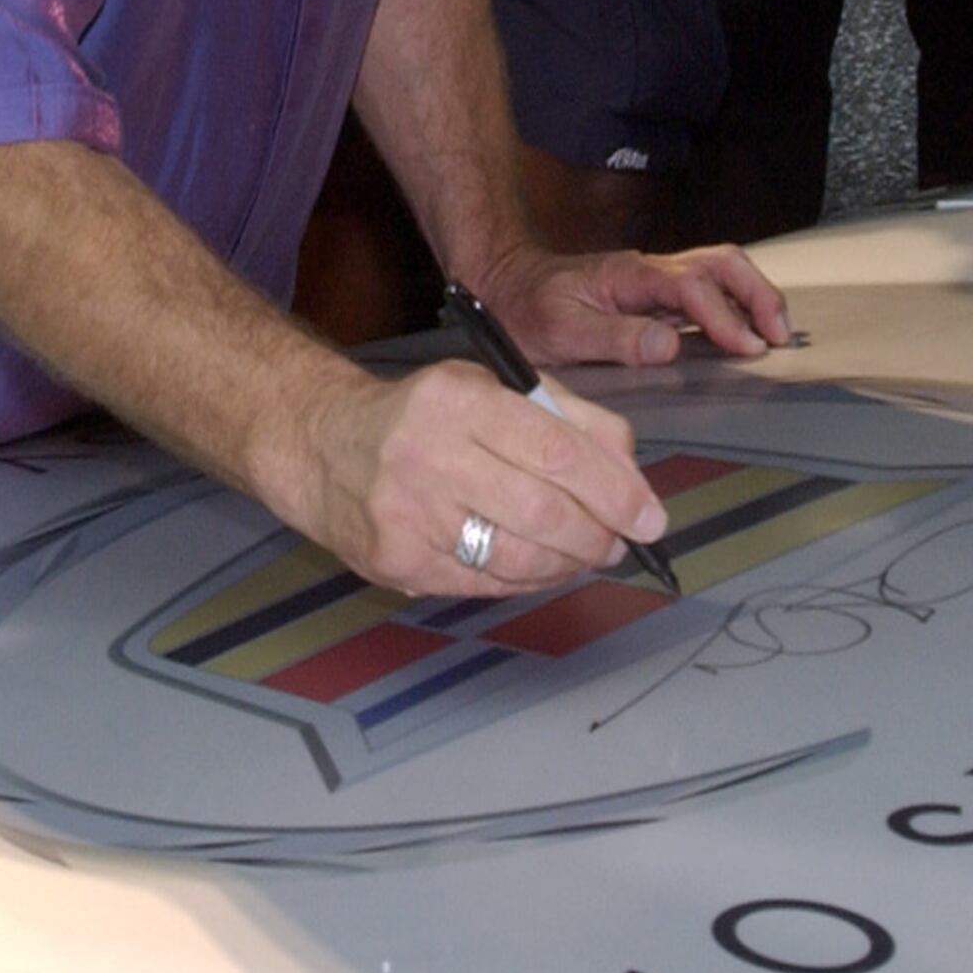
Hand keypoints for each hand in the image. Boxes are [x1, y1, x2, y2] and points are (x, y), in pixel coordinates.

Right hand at [283, 357, 670, 598]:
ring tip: (584, 554)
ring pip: (516, 558)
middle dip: (597, 535)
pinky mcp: (396, 561)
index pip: (556, 450)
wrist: (323, 446)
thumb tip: (629, 473)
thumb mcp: (492, 387)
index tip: (649, 517)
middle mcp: (427, 456)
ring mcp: (407, 516)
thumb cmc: (424, 415)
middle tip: (620, 542)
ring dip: (567, 564)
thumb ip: (568, 418)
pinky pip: (484, 585)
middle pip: (541, 512)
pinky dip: (526, 580)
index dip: (614, 491)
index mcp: (458, 399)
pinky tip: (539, 566)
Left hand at [479, 238, 795, 367]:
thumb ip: (615, 338)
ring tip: (774, 333)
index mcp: (630, 275)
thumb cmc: (527, 309)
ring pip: (721, 269)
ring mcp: (655, 280)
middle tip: (778, 334)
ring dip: (754, 295)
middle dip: (758, 293)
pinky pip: (707, 289)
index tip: (745, 347)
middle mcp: (649, 270)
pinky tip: (745, 331)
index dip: (724, 316)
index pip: (692, 287)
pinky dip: (737, 304)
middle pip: (722, 263)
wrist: (503, 286)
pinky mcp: (655, 295)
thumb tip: (668, 344)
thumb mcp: (561, 330)